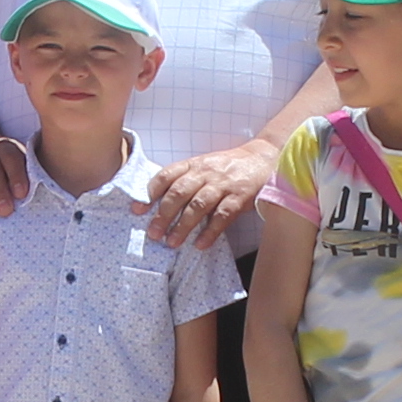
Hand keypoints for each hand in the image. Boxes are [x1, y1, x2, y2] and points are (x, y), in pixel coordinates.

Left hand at [144, 131, 278, 251]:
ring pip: (199, 205)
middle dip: (163, 214)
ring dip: (183, 225)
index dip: (151, 192)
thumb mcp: (203, 166)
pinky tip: (200, 244)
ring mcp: (223, 185)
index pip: (167, 176)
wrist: (263, 158)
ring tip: (171, 243)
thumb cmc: (227, 166)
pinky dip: (211, 231)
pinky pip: (223, 215)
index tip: (138, 210)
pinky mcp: (240, 197)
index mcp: (194, 164)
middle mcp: (206, 173)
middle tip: (153, 234)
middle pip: (179, 193)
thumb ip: (183, 180)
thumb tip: (155, 202)